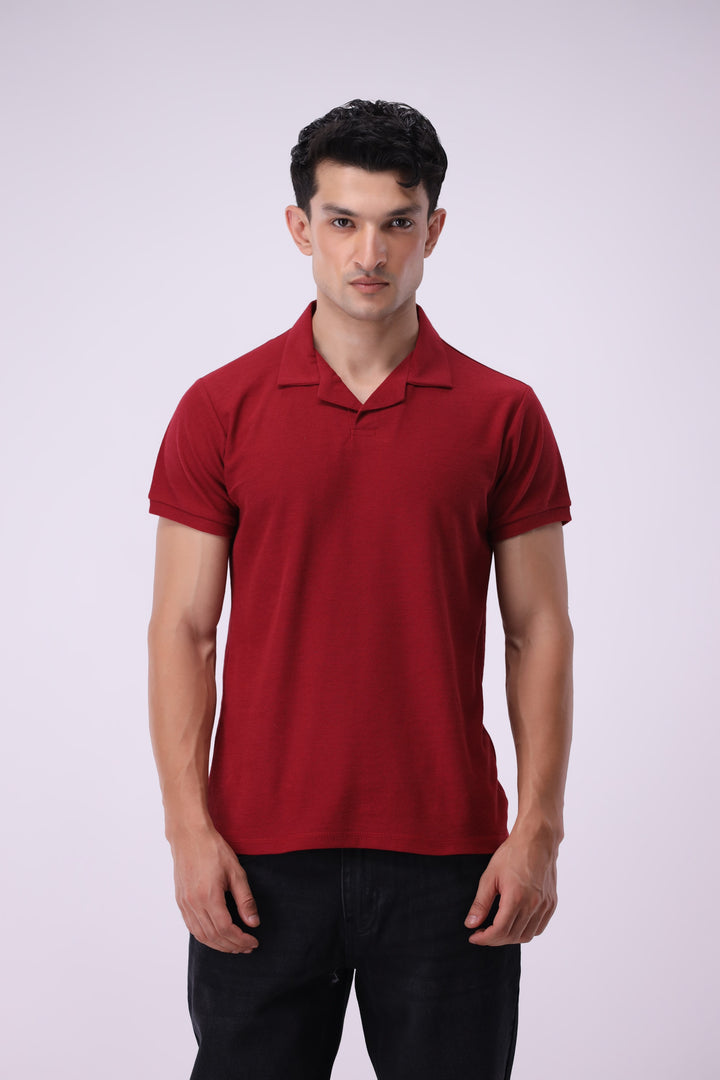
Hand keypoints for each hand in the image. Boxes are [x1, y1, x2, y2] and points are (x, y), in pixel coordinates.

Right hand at [169, 824, 259, 952]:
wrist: (189, 836)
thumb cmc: (214, 850)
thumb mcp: (236, 872)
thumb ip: (245, 899)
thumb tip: (253, 923)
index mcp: (209, 896)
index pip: (226, 929)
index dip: (241, 939)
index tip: (253, 941)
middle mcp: (194, 903)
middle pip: (214, 936)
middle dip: (232, 946)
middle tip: (247, 947)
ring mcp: (184, 903)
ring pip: (201, 935)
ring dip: (219, 945)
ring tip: (234, 946)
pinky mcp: (180, 901)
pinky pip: (192, 927)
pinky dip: (205, 937)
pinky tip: (216, 937)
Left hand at [464, 827, 558, 945]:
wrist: (536, 840)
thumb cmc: (512, 854)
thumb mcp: (490, 876)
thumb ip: (481, 903)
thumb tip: (470, 924)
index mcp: (516, 898)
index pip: (500, 931)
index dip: (485, 938)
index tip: (474, 937)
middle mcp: (533, 904)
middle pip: (512, 936)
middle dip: (494, 939)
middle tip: (482, 932)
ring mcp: (545, 905)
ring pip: (527, 935)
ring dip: (510, 938)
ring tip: (497, 929)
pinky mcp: (551, 903)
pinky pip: (539, 927)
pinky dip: (526, 931)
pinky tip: (515, 924)